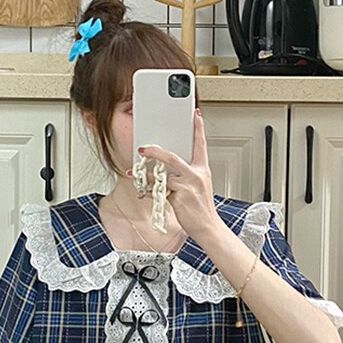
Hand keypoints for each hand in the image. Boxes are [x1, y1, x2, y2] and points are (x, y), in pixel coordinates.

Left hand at [128, 108, 218, 241]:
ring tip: (135, 171)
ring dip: (145, 173)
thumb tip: (168, 169)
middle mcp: (195, 174)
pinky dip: (149, 191)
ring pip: (162, 174)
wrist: (207, 227)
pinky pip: (159, 191)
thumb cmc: (201, 208)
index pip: (200, 144)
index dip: (197, 129)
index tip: (194, 115)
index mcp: (202, 169)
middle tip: (144, 149)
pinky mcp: (178, 197)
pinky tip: (143, 190)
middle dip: (155, 152)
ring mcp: (187, 186)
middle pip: (172, 157)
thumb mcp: (199, 186)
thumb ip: (186, 175)